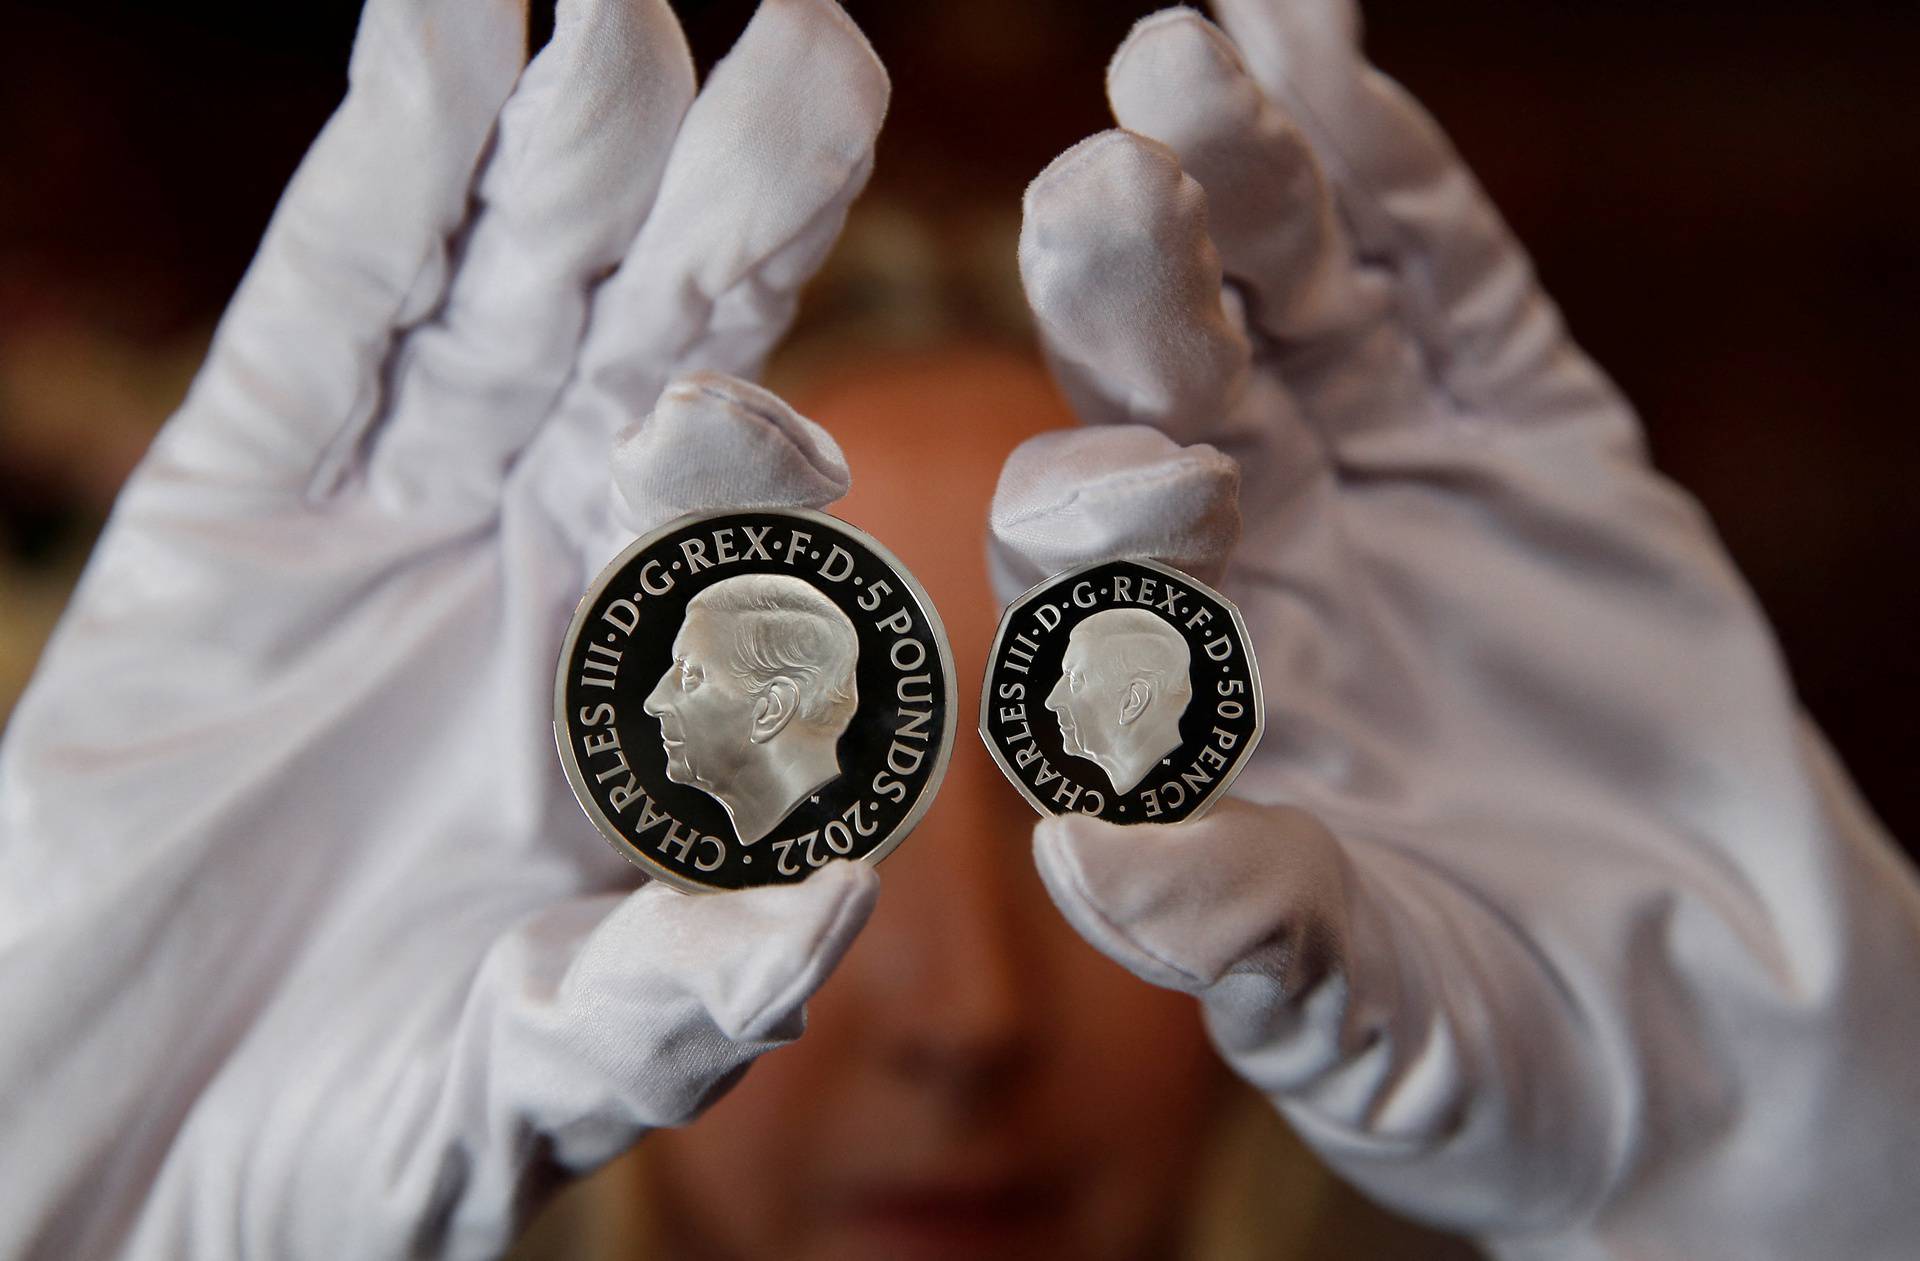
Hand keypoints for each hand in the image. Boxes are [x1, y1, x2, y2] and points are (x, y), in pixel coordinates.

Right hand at [0, 1, 887, 1255]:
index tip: (878, 400)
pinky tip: (445, 29)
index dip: (829, 471)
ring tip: (619, 10)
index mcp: (660, 708)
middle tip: (824, 53)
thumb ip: (668, 1004)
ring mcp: (403, 514)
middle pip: (668, 360)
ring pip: (511, 296)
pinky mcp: (239, 490)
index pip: (777, 553)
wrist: (103, 1157)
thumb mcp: (520, 1090)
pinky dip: (382, 171)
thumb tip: (834, 898)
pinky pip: (329, 304)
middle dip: (739, 221)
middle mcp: (554, 577)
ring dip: (568, 151)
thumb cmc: (329, 1147)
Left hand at [996, 2, 1919, 1251]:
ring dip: (1244, 188)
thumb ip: (1252, 939)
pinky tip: (1327, 66)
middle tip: (1103, 182)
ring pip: (1287, 310)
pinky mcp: (1527, 437)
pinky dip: (1398, 183)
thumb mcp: (1382, 1026)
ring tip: (1191, 58)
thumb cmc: (1510, 1061)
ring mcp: (1382, 486)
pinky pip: (1446, 287)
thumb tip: (1089, 858)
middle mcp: (1250, 573)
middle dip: (1133, 303)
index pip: (1077, 594)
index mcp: (1171, 709)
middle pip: (1160, 411)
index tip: (1137, 487)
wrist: (1719, 1035)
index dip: (1091, 531)